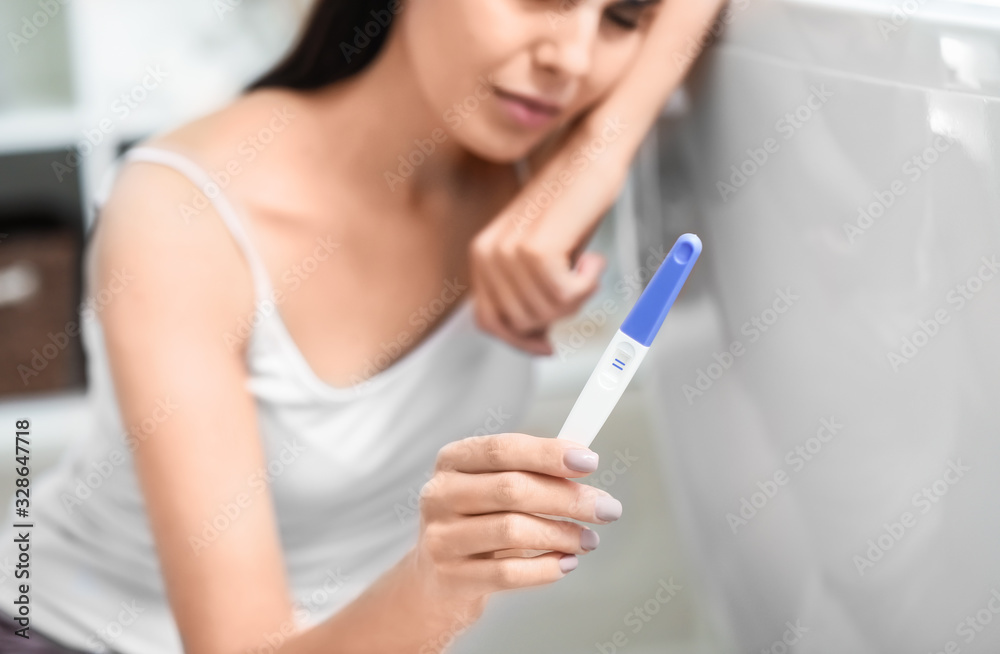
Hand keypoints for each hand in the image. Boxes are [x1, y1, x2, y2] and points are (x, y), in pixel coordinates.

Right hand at [412, 433, 621, 604]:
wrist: (435, 581)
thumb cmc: (477, 523)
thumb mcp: (492, 488)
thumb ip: (531, 472)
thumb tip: (583, 460)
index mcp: (453, 460)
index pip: (503, 449)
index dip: (548, 453)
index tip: (589, 460)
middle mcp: (440, 494)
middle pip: (512, 489)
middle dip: (568, 498)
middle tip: (606, 508)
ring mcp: (441, 537)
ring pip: (512, 530)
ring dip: (562, 534)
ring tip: (588, 540)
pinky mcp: (451, 577)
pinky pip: (508, 572)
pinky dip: (546, 568)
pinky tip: (566, 563)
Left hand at [470, 0, 727, 354]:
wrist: (592, 152)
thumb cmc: (576, 204)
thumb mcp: (550, 259)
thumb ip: (534, 296)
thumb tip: (539, 342)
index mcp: (482, 256)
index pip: (489, 322)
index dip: (520, 340)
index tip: (549, 344)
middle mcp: (486, 253)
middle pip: (521, 323)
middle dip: (559, 315)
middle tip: (584, 283)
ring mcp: (506, 249)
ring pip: (543, 311)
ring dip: (576, 299)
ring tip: (589, 267)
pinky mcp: (534, 246)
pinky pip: (561, 295)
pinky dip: (585, 286)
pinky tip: (594, 259)